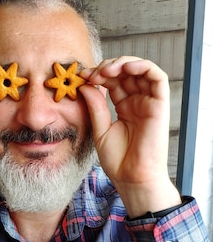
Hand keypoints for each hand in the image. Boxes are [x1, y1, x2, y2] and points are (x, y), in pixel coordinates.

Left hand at [80, 56, 180, 216]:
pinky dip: (143, 66)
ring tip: (106, 71)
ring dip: (123, 64)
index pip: (113, 82)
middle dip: (106, 68)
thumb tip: (85, 84)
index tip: (81, 77)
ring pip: (141, 70)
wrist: (132, 178)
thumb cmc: (119, 161)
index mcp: (124, 108)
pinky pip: (157, 77)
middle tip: (90, 74)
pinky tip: (126, 68)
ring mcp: (149, 102)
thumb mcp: (100, 130)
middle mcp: (138, 102)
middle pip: (125, 73)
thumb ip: (95, 106)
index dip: (98, 75)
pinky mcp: (159, 105)